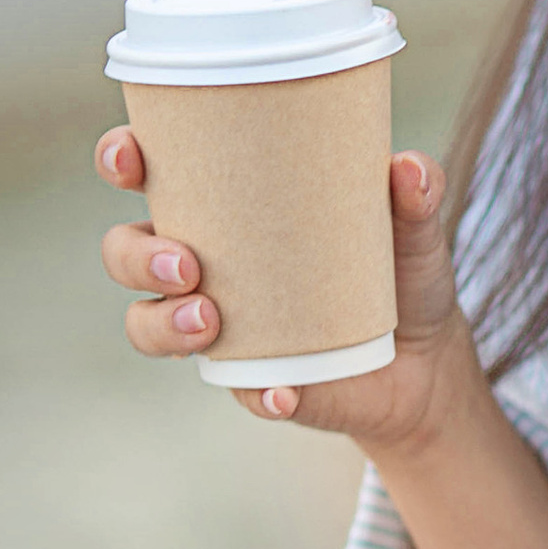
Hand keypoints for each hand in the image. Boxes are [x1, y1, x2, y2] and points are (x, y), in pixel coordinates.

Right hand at [94, 131, 482, 454]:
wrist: (426, 358)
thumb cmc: (399, 269)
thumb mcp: (414, 228)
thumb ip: (415, 195)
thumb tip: (409, 169)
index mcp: (225, 205)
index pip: (149, 172)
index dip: (121, 158)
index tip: (130, 156)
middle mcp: (203, 262)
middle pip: (125, 251)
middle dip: (137, 256)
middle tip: (187, 264)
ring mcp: (219, 325)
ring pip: (147, 324)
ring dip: (162, 324)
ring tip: (210, 321)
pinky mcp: (251, 378)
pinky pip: (233, 387)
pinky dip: (257, 391)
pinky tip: (284, 392)